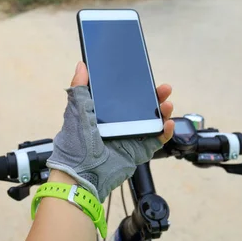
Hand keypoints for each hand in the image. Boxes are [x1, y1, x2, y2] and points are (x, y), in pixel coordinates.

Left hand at [46, 62, 173, 201]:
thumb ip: (79, 88)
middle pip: (142, 107)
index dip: (136, 87)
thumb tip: (81, 66)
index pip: (123, 96)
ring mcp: (129, 138)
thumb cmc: (74, 145)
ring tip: (167, 105)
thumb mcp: (76, 111)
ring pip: (152, 122)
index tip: (145, 76)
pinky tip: (167, 123)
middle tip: (164, 89)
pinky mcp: (137, 152)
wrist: (80, 174)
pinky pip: (155, 141)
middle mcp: (118, 124)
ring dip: (162, 112)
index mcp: (103, 113)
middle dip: (155, 97)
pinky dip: (164, 133)